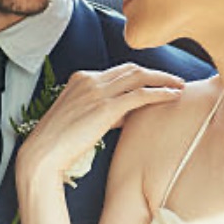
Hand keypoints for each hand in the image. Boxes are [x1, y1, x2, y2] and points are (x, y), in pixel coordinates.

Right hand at [16, 63, 184, 186]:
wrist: (42, 155)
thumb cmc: (59, 144)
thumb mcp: (80, 119)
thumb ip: (102, 111)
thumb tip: (125, 115)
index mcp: (80, 78)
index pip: (118, 70)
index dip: (140, 75)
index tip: (156, 82)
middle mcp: (89, 80)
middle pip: (131, 68)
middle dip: (156, 73)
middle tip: (175, 80)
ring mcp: (97, 92)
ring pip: (139, 76)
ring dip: (163, 79)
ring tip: (180, 86)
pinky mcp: (105, 108)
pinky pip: (140, 95)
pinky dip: (160, 93)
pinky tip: (173, 96)